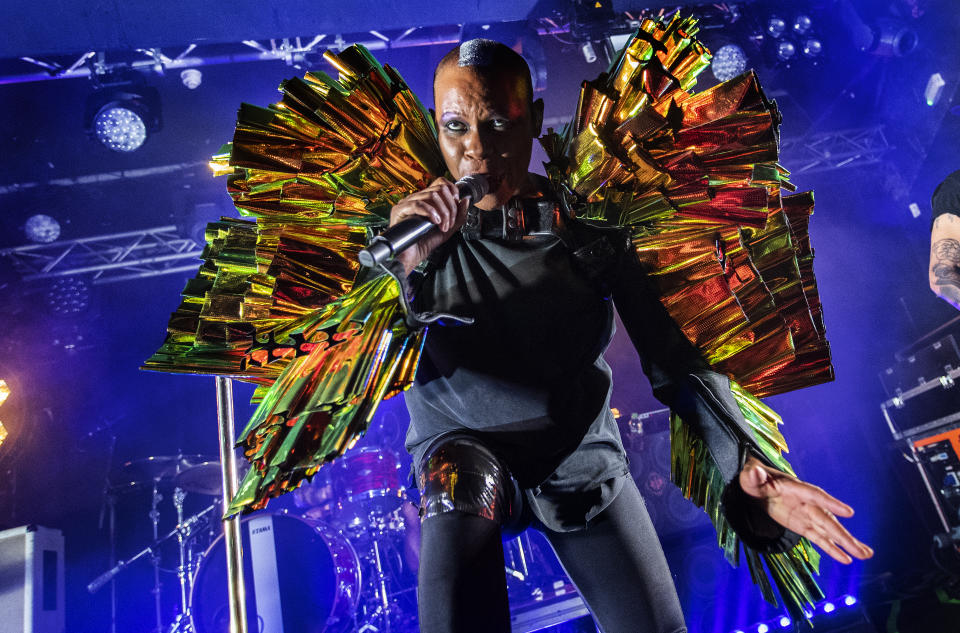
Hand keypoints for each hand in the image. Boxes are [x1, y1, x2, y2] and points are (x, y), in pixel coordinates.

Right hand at [389, 177, 469, 274]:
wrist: (412, 256)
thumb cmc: (426, 243)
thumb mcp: (448, 228)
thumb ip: (459, 215)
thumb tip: (466, 199)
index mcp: (426, 199)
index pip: (441, 183)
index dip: (453, 192)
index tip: (456, 209)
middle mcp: (416, 198)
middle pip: (439, 190)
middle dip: (450, 208)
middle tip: (448, 224)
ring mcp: (406, 202)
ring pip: (432, 196)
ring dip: (443, 212)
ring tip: (442, 227)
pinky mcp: (400, 210)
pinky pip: (418, 204)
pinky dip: (431, 212)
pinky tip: (435, 222)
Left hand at [738, 456, 873, 563]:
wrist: (756, 487)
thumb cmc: (754, 479)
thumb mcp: (750, 477)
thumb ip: (754, 476)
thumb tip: (755, 473)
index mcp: (796, 488)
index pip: (815, 495)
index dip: (831, 503)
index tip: (848, 512)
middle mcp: (806, 503)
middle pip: (827, 520)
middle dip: (844, 535)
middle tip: (864, 549)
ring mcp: (807, 515)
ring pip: (829, 531)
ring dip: (846, 543)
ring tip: (866, 554)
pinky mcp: (803, 525)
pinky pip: (819, 538)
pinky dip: (832, 549)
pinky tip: (846, 560)